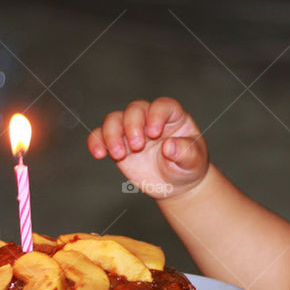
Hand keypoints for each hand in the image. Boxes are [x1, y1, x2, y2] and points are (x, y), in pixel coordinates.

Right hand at [88, 98, 208, 199]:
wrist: (175, 184)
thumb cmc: (188, 167)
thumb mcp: (194, 162)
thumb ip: (185, 153)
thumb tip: (169, 146)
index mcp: (173, 117)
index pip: (162, 105)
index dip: (156, 115)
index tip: (155, 133)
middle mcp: (150, 119)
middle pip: (135, 109)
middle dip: (132, 125)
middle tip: (137, 147)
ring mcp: (132, 130)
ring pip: (114, 119)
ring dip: (112, 134)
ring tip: (118, 155)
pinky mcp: (118, 143)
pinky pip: (100, 136)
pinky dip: (96, 142)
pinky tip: (99, 154)